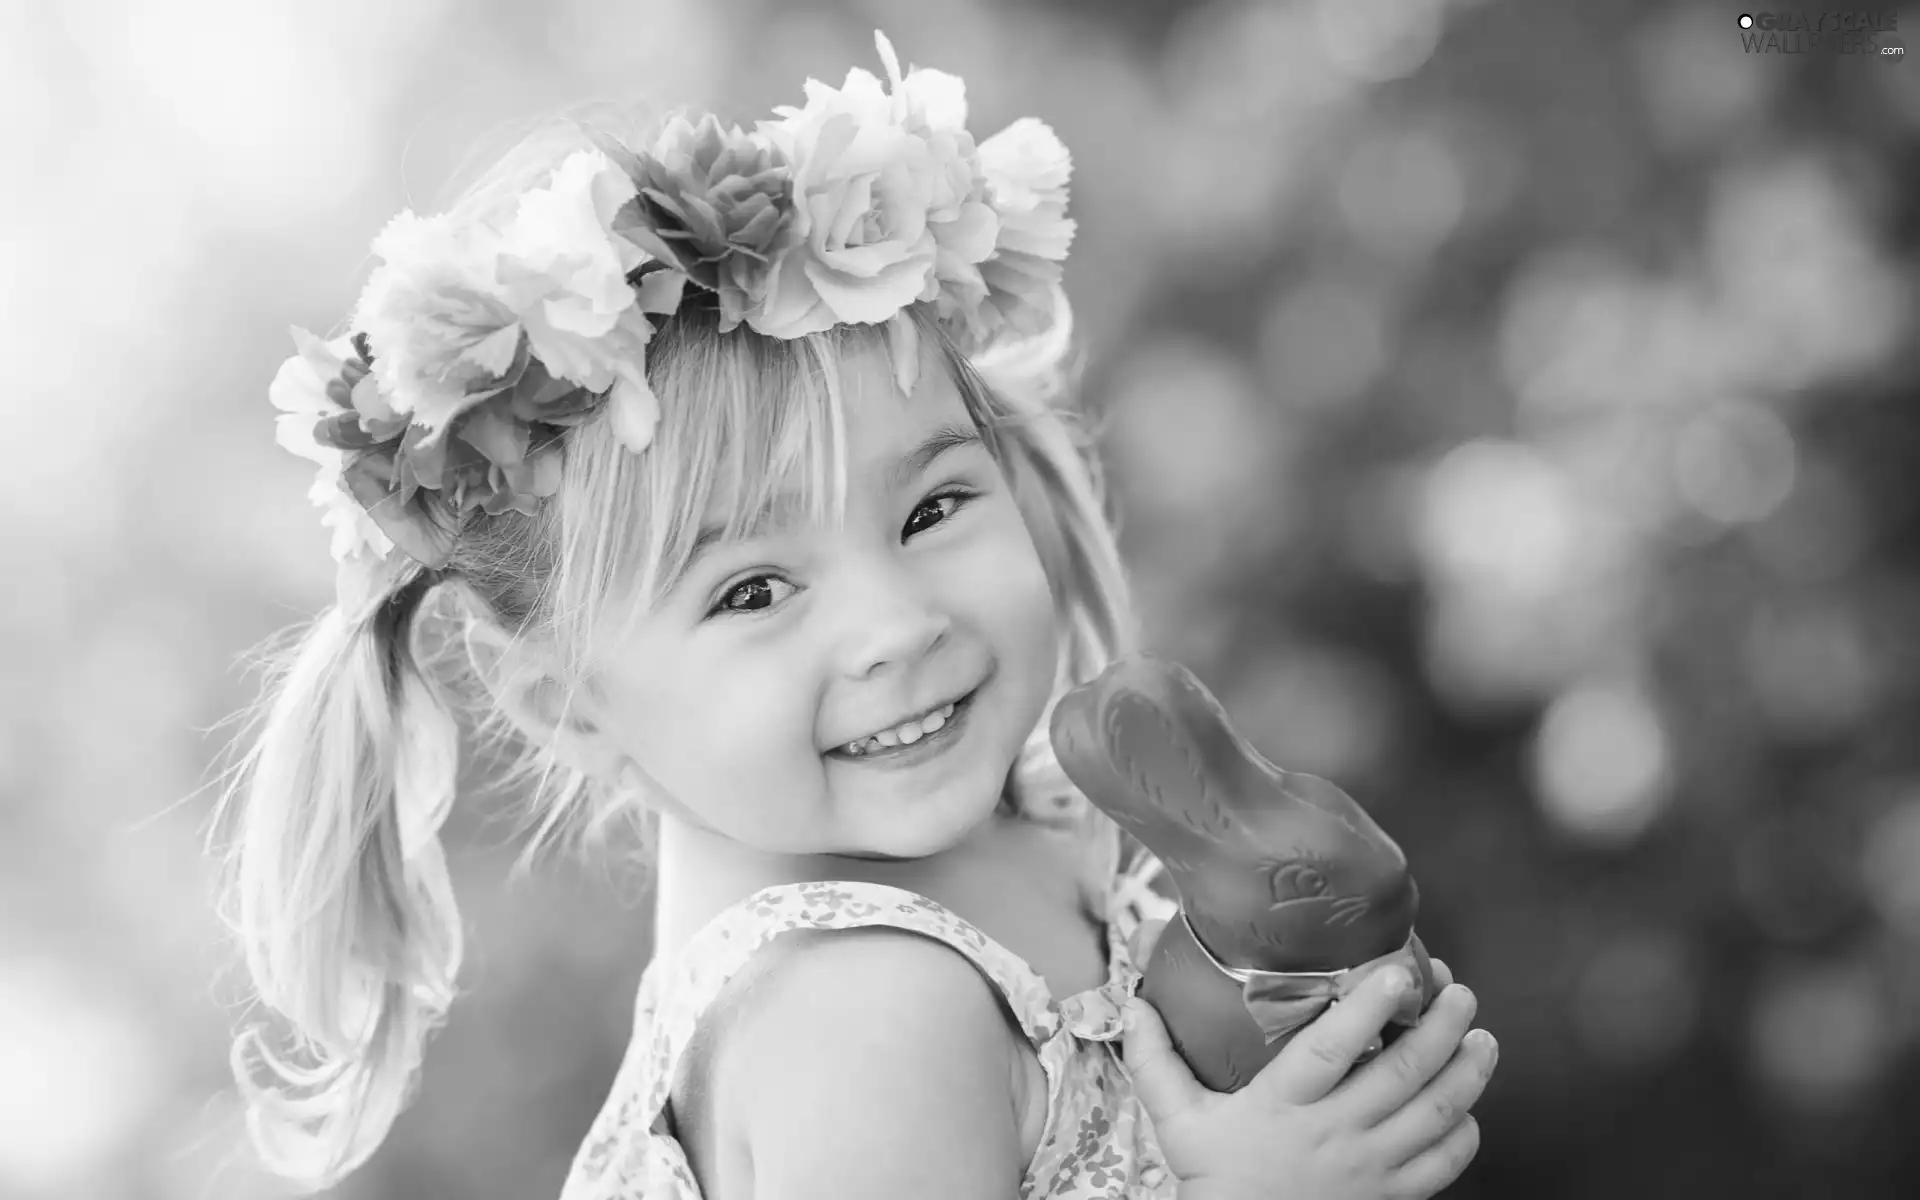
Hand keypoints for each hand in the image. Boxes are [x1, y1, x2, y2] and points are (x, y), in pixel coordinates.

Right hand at [1122, 921, 1494, 1199]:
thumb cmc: (1214, 1181)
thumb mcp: (1177, 1122)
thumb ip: (1155, 1061)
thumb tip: (1134, 1002)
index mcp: (1284, 1107)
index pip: (1331, 1049)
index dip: (1367, 1008)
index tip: (1396, 971)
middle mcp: (1335, 1135)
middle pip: (1403, 1074)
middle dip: (1442, 1027)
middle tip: (1460, 991)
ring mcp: (1370, 1170)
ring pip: (1436, 1114)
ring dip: (1467, 1072)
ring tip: (1481, 1036)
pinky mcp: (1390, 1197)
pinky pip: (1443, 1165)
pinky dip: (1463, 1132)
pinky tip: (1466, 1105)